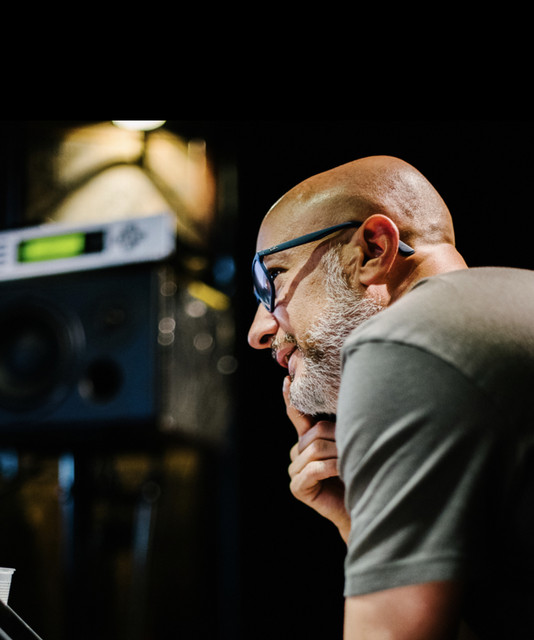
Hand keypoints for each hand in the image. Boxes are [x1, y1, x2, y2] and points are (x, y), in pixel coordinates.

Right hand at [284, 376, 350, 542]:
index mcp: (307, 440)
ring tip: (352, 461)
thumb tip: (344, 397)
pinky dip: (332, 468)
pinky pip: (314, 469)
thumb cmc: (361, 474)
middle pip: (313, 432)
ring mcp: (295, 471)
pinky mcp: (298, 487)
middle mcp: (297, 453)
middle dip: (337, 438)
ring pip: (315, 449)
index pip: (296, 415)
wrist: (366, 507)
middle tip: (355, 447)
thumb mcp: (349, 444)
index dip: (290, 398)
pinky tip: (344, 472)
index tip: (287, 379)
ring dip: (338, 454)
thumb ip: (340, 426)